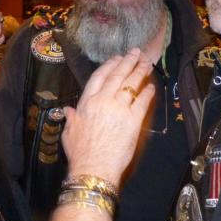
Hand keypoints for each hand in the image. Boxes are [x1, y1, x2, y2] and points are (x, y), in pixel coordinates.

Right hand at [61, 49, 155, 184]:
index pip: (99, 77)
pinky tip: (151, 87)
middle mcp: (103, 101)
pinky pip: (142, 102)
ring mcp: (119, 109)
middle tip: (136, 53)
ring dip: (140, 72)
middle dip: (128, 62)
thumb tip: (69, 110)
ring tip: (147, 64)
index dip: (110, 65)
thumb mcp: (69, 133)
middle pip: (118, 76)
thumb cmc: (80, 153)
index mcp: (87, 102)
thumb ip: (71, 118)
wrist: (94, 168)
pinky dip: (147, 93)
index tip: (117, 58)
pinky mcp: (133, 120)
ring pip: (132, 85)